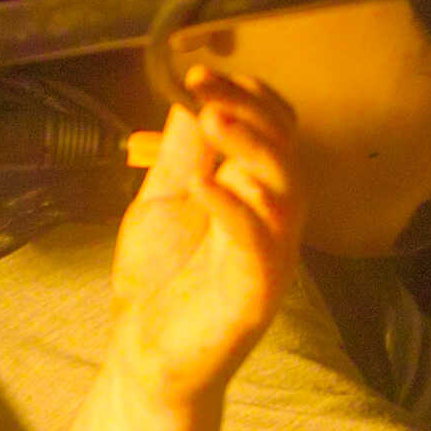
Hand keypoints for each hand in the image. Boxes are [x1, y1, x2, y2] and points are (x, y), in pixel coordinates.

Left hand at [111, 67, 302, 404]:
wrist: (145, 357)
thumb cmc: (158, 280)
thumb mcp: (163, 199)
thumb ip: (181, 154)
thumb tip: (190, 96)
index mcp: (253, 192)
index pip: (274, 131)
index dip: (248, 97)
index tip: (200, 74)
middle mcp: (272, 220)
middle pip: (284, 151)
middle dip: (249, 111)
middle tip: (205, 88)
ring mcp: (270, 256)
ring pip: (285, 191)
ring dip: (250, 148)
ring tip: (211, 119)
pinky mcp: (256, 294)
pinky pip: (258, 244)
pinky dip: (233, 208)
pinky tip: (203, 183)